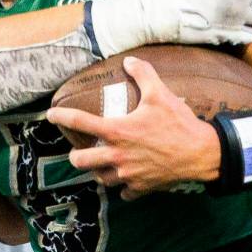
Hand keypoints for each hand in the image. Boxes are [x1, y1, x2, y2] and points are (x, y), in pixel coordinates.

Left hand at [46, 56, 219, 199]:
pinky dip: (123, 186)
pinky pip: (124, 192)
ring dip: (98, 171)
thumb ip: (143, 74)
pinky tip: (127, 179)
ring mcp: (127, 175)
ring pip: (100, 179)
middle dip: (76, 156)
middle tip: (80, 150)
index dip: (61, 117)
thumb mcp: (160, 93)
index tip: (50, 115)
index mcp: (117, 131)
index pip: (80, 122)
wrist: (201, 154)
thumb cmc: (179, 123)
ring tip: (102, 164)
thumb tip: (129, 60)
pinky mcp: (140, 187)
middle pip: (80, 161)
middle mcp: (117, 155)